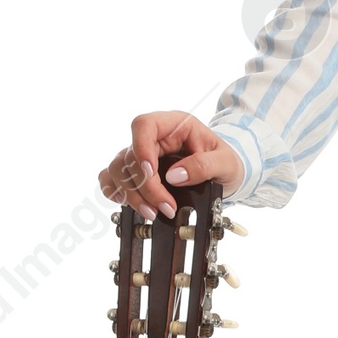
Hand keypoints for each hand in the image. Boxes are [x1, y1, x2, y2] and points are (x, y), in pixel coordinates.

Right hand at [98, 111, 243, 221]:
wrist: (225, 174)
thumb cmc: (225, 161)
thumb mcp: (226, 162)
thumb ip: (204, 166)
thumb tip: (175, 176)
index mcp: (175, 125)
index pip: (144, 125)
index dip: (141, 148)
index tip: (150, 172)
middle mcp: (154, 138)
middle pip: (130, 155)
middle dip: (145, 187)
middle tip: (165, 207)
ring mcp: (142, 154)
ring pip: (118, 169)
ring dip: (131, 194)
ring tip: (153, 212)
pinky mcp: (135, 172)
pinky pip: (111, 178)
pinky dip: (115, 192)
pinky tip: (130, 204)